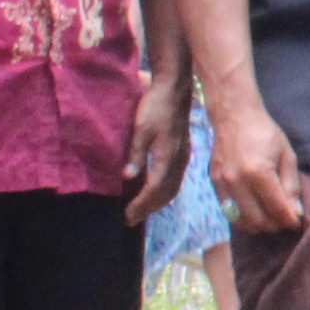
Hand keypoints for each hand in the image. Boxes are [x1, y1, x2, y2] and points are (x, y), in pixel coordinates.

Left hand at [122, 83, 191, 227]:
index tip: (127, 215)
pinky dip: (164, 191)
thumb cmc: (155, 107)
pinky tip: (154, 191)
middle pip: (166, 193)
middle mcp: (179, 160)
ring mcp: (183, 157)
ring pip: (173, 188)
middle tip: (130, 219)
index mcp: (168, 156)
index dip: (141, 204)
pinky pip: (175, 180)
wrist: (175, 90)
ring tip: (141, 210)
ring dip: (157, 202)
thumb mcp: (141, 128)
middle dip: (148, 208)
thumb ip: (136, 153)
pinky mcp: (183, 153)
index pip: (155, 188)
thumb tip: (128, 177)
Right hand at [211, 100, 308, 235]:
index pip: (276, 208)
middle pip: (258, 220)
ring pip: (241, 221)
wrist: (234, 117)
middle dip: (275, 225)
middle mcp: (237, 181)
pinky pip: (229, 213)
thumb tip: (295, 213)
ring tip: (271, 218)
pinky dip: (243, 219)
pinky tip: (255, 212)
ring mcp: (222, 184)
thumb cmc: (265, 134)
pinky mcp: (214, 185)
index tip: (298, 221)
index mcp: (258, 172)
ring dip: (259, 225)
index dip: (290, 220)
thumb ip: (291, 185)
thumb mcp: (287, 156)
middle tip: (285, 220)